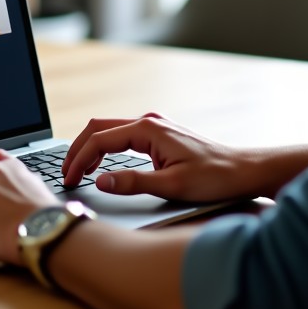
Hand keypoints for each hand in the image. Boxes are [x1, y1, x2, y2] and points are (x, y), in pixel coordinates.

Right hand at [62, 113, 244, 201]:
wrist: (242, 170)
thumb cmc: (213, 178)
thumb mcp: (171, 185)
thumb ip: (132, 183)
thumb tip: (99, 182)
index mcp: (148, 129)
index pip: (100, 140)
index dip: (79, 160)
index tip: (69, 180)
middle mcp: (149, 122)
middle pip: (99, 128)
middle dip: (78, 150)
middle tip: (65, 175)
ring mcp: (154, 127)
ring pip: (110, 131)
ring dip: (90, 149)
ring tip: (77, 173)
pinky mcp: (159, 136)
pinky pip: (122, 137)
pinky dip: (105, 149)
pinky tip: (101, 166)